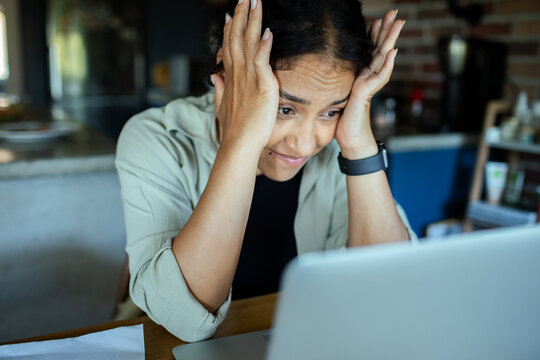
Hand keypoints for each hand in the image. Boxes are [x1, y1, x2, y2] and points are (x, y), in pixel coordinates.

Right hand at [211, 0, 278, 150]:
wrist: (239, 144)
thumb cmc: (234, 129)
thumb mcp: (223, 106)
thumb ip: (220, 88)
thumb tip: (215, 76)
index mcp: (230, 77)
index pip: (229, 47)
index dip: (230, 29)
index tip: (230, 13)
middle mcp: (237, 74)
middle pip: (237, 38)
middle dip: (240, 15)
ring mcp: (248, 78)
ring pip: (248, 43)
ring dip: (252, 21)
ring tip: (254, 2)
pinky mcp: (261, 87)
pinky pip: (262, 62)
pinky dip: (264, 46)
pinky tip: (267, 32)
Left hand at [335, 9, 404, 157]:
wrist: (349, 139)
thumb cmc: (343, 119)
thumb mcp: (338, 94)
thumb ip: (338, 82)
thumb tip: (325, 70)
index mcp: (360, 75)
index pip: (370, 50)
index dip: (374, 35)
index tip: (377, 19)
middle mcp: (367, 78)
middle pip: (380, 49)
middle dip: (387, 31)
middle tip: (395, 14)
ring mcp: (369, 85)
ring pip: (383, 58)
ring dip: (391, 41)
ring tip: (398, 25)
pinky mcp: (366, 94)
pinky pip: (379, 77)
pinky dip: (387, 65)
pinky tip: (392, 52)